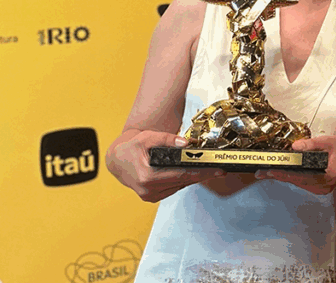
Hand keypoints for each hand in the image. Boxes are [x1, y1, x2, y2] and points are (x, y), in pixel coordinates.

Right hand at [106, 130, 221, 202]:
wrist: (117, 161)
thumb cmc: (131, 148)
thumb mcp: (147, 137)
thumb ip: (167, 139)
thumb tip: (186, 144)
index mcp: (147, 177)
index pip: (181, 175)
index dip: (202, 172)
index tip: (218, 171)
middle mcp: (149, 190)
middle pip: (183, 182)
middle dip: (202, 175)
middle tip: (219, 169)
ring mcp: (150, 196)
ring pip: (179, 186)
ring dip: (193, 178)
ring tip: (207, 169)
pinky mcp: (152, 197)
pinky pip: (173, 188)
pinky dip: (182, 180)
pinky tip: (190, 173)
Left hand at [255, 136, 335, 194]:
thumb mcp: (328, 141)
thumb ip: (311, 144)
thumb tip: (294, 147)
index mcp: (328, 177)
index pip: (302, 176)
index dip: (285, 173)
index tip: (271, 170)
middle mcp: (324, 187)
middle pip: (296, 181)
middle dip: (278, 175)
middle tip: (260, 171)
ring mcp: (320, 190)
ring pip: (297, 183)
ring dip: (282, 176)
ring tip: (265, 172)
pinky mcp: (317, 189)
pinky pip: (300, 183)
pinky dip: (290, 177)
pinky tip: (278, 173)